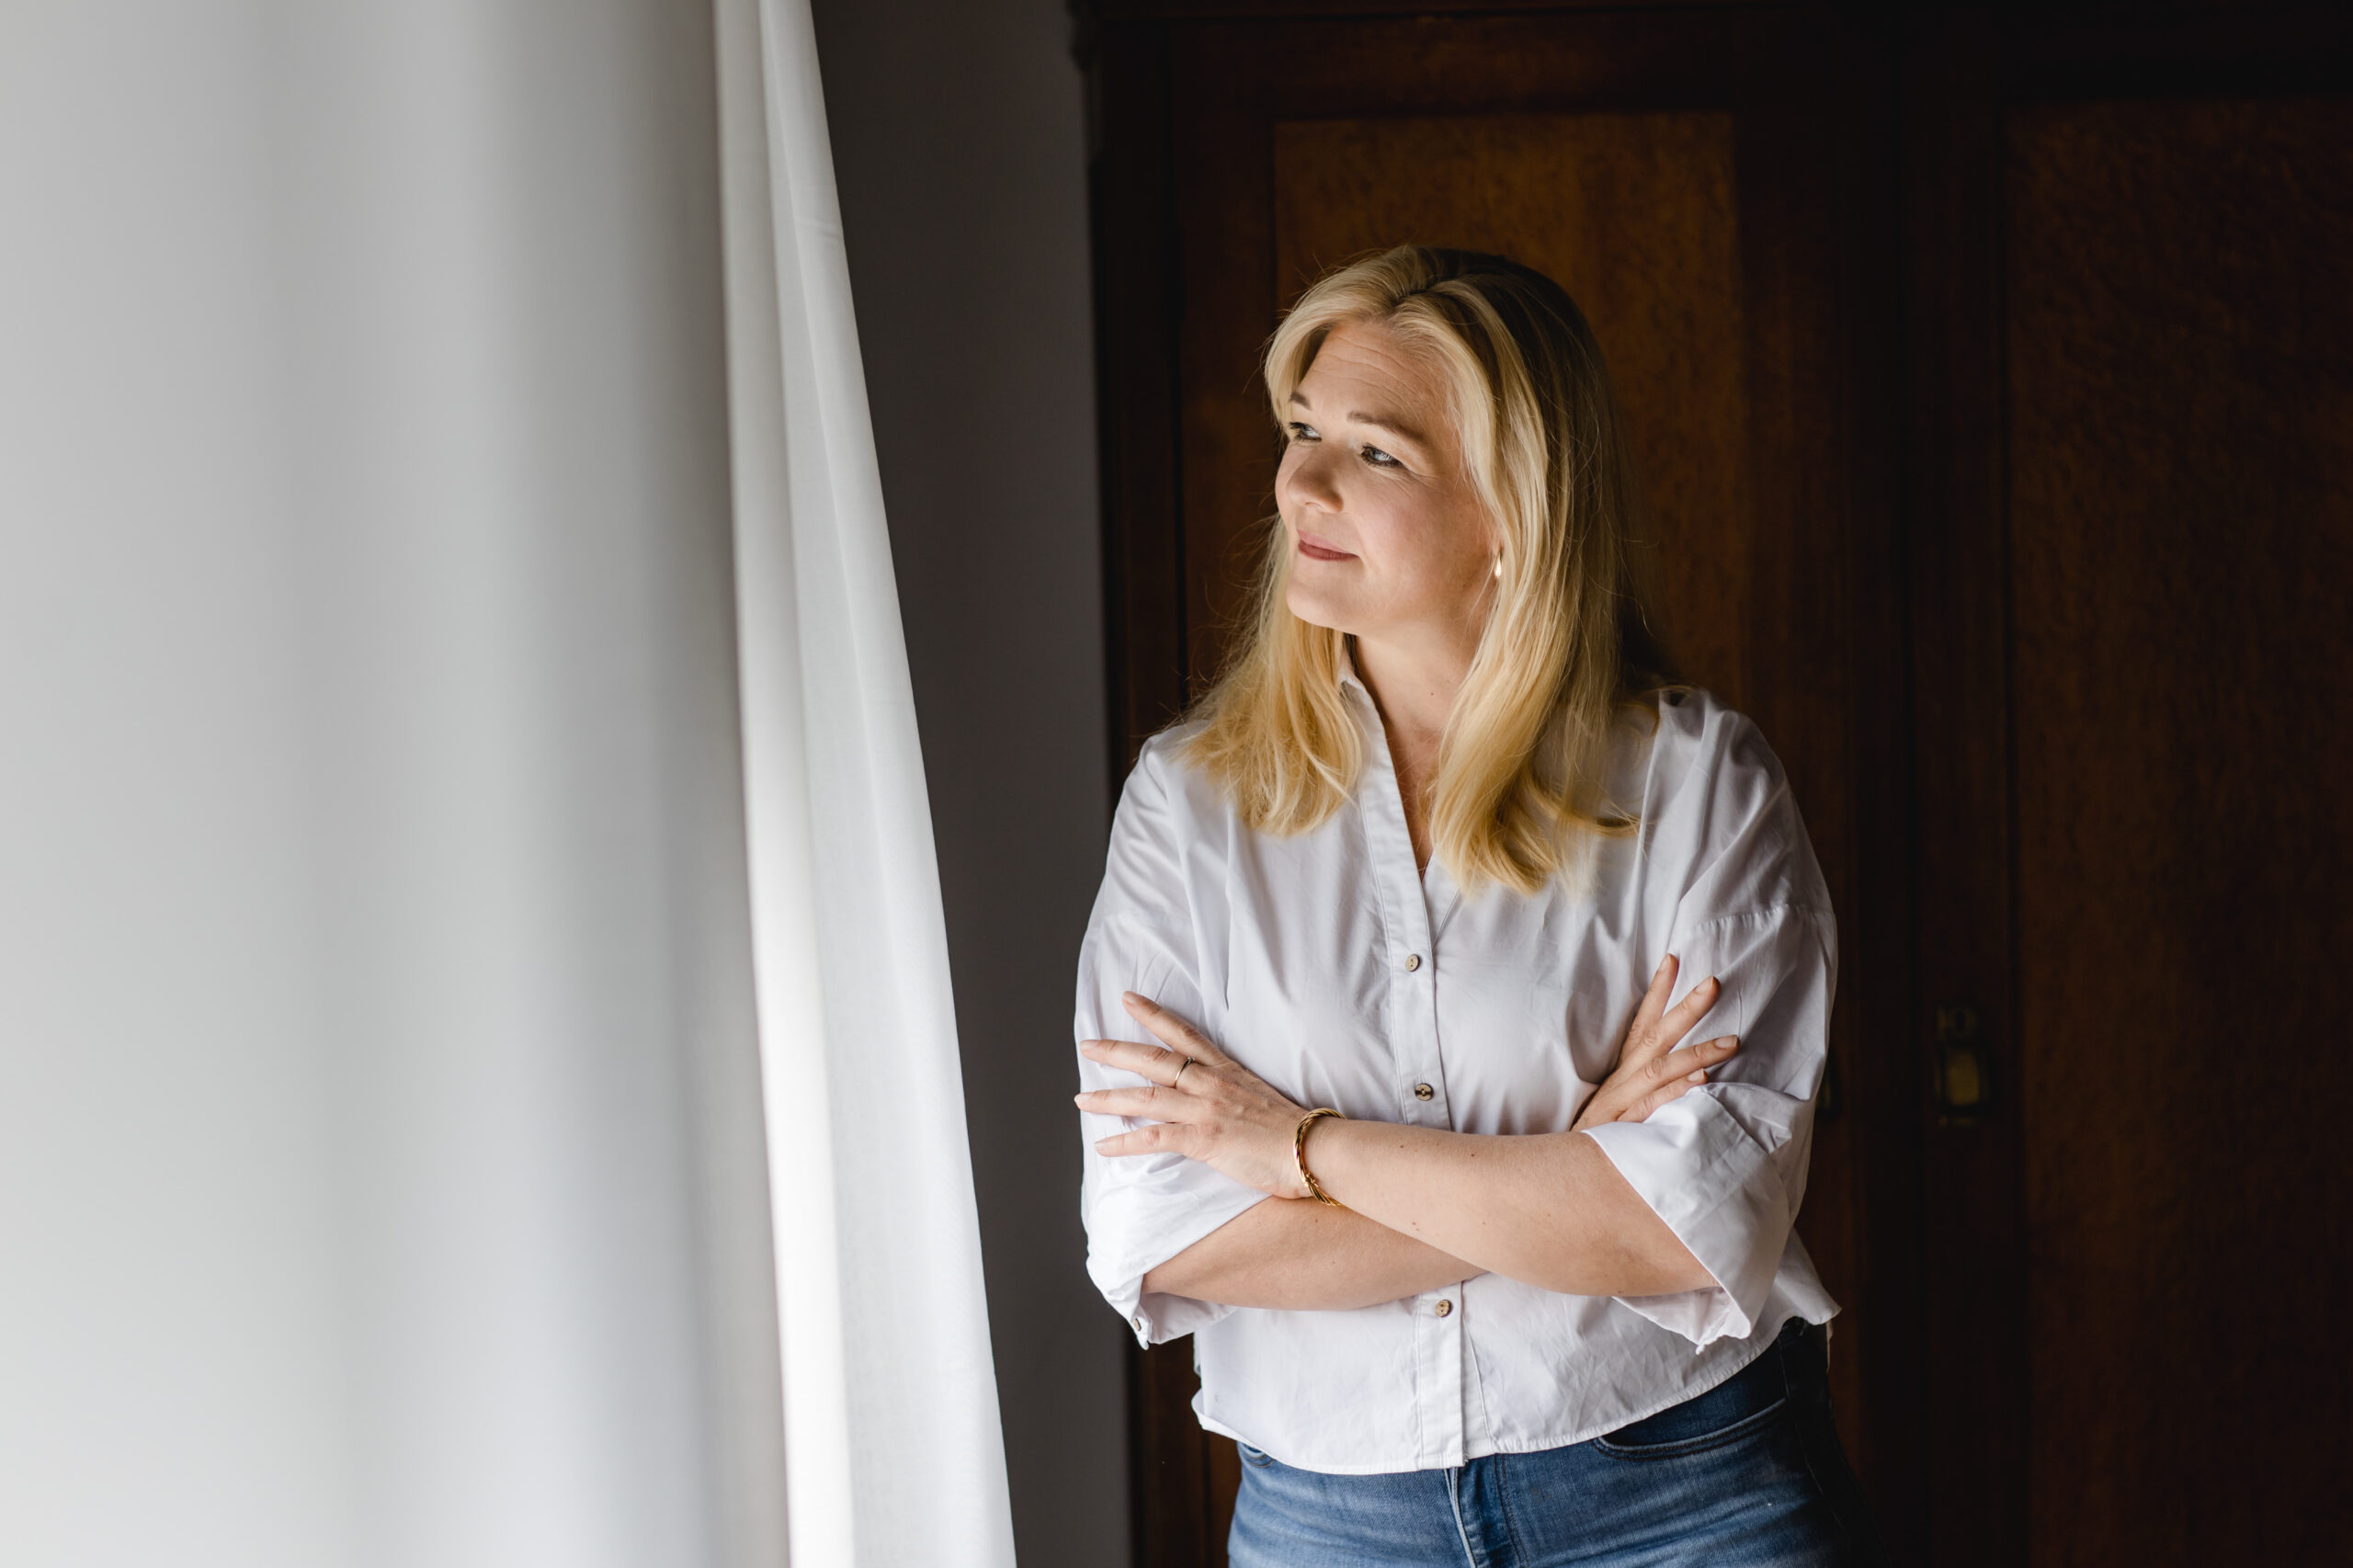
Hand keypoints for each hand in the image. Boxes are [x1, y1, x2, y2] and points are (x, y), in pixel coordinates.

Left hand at [1075, 993, 1315, 1198]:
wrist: (1313, 1148)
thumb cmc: (1294, 1129)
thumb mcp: (1260, 1096)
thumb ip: (1233, 1094)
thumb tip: (1219, 1102)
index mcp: (1226, 1069)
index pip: (1183, 1033)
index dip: (1153, 1015)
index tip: (1128, 999)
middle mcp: (1211, 1083)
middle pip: (1153, 1060)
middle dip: (1116, 1051)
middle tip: (1087, 1045)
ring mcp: (1205, 1109)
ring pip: (1145, 1097)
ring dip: (1109, 1098)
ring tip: (1081, 1099)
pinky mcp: (1203, 1138)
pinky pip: (1154, 1138)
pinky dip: (1126, 1142)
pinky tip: (1104, 1147)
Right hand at [1570, 954, 1739, 1132]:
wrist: (1565, 1166)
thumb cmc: (1601, 1132)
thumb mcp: (1619, 1101)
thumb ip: (1647, 1084)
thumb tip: (1687, 1066)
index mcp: (1624, 1069)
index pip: (1641, 1022)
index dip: (1657, 991)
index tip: (1673, 959)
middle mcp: (1624, 1078)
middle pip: (1656, 1036)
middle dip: (1685, 1008)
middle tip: (1713, 983)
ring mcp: (1624, 1100)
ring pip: (1661, 1068)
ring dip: (1696, 1050)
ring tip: (1731, 1041)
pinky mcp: (1625, 1125)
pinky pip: (1654, 1103)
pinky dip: (1677, 1090)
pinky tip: (1701, 1079)